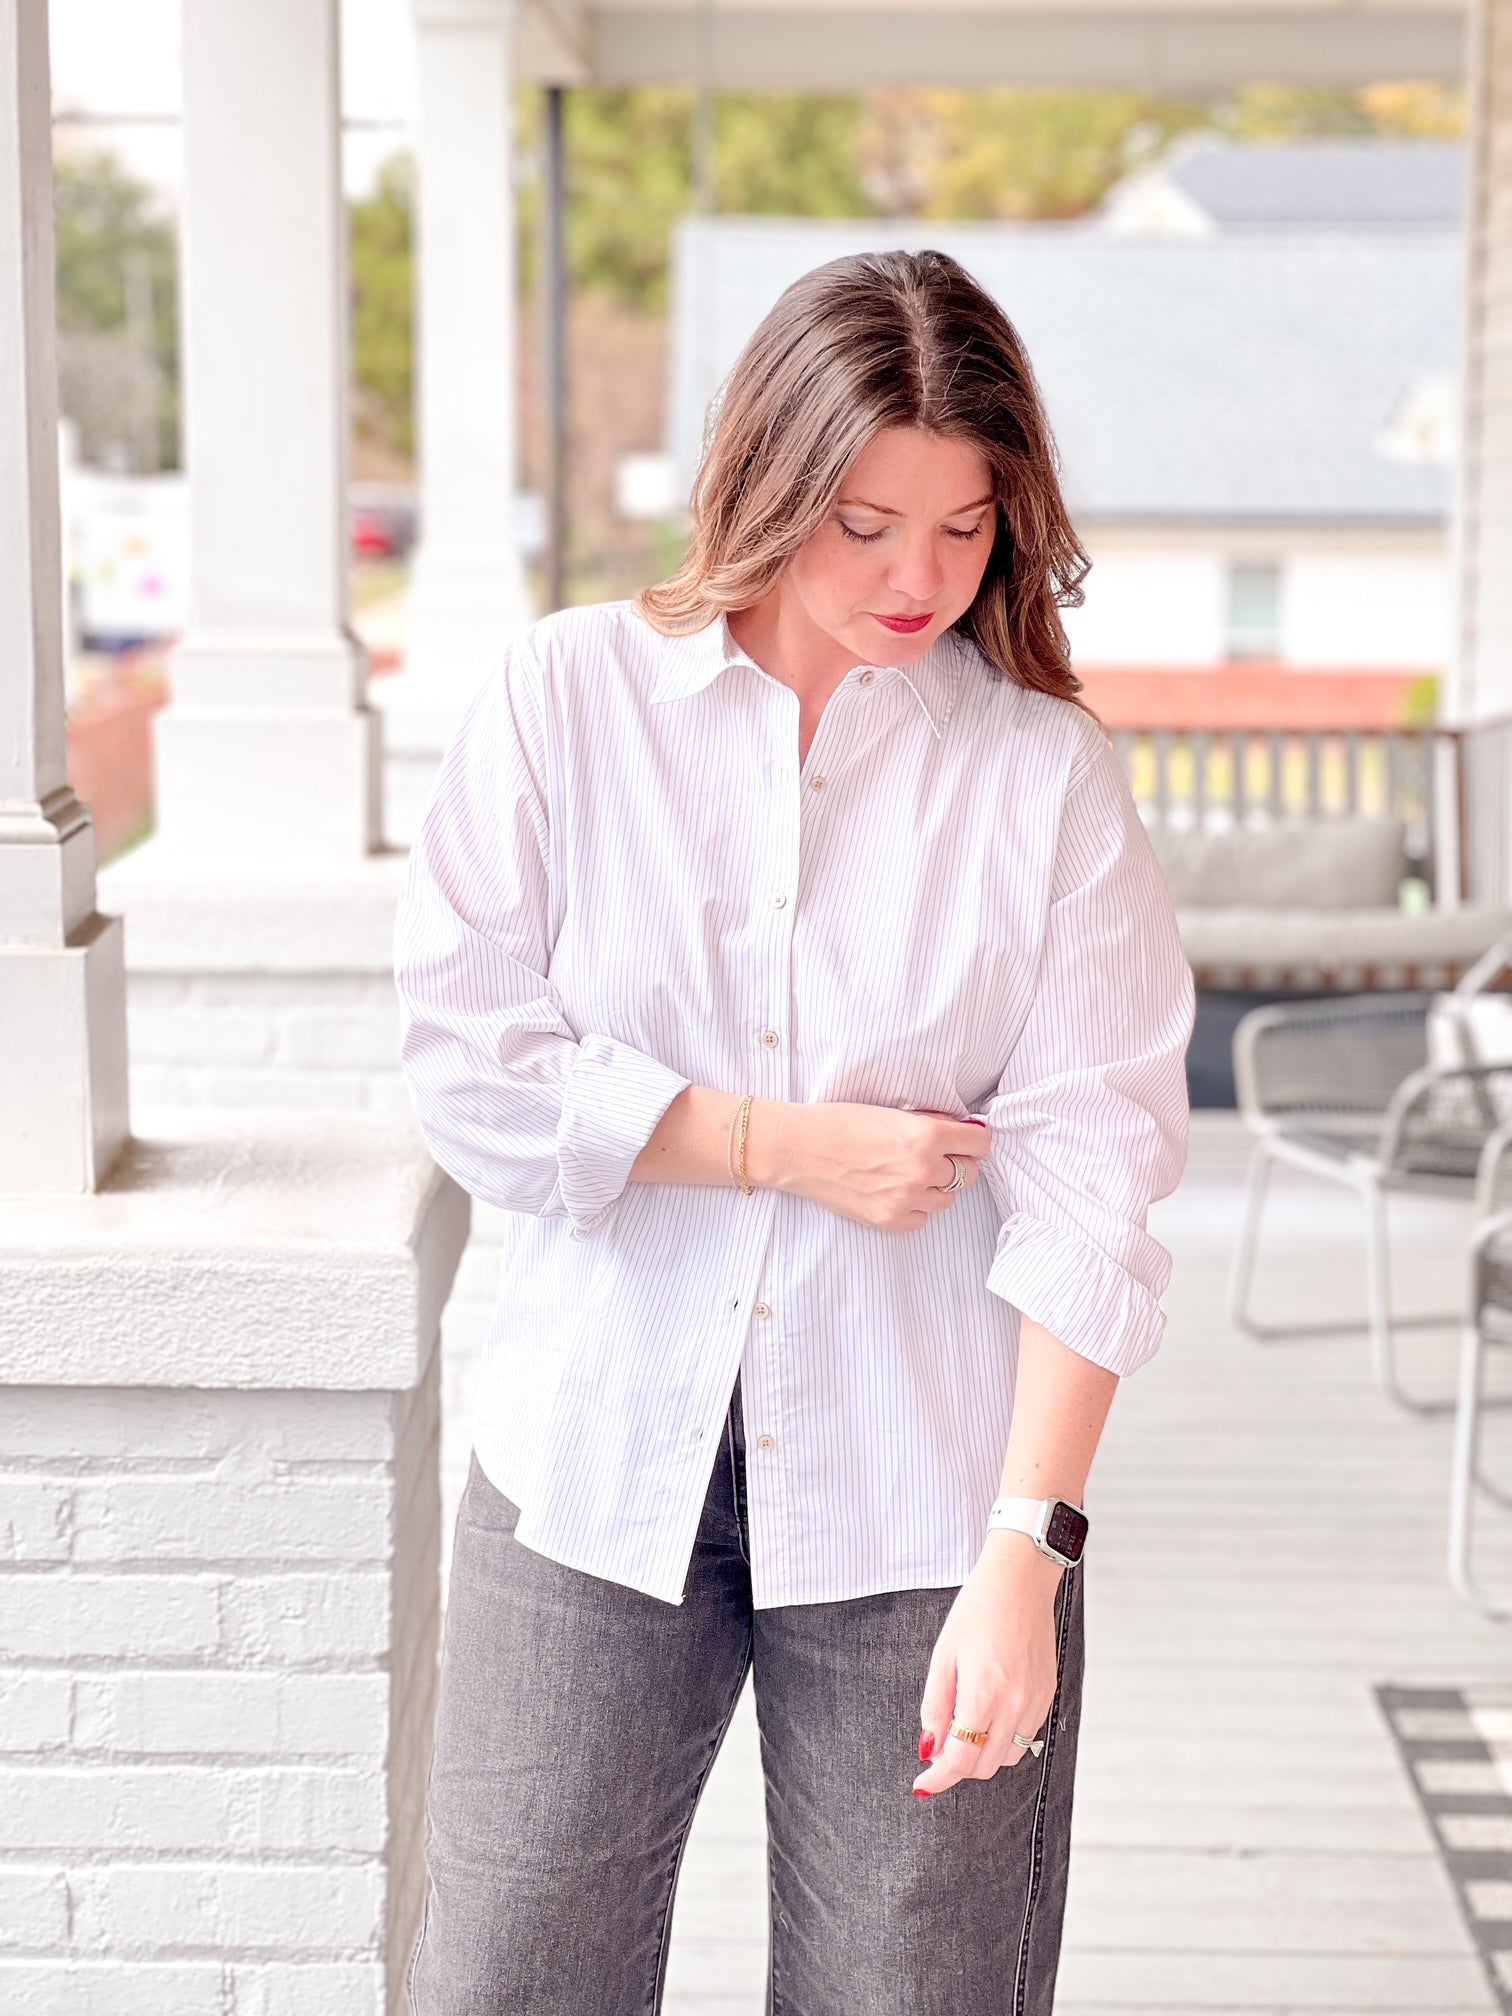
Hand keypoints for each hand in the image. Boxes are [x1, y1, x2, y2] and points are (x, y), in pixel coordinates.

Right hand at [754, 1103, 989, 1231]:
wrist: (800, 1149)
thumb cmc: (841, 1123)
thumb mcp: (893, 1113)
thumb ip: (931, 1124)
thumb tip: (963, 1132)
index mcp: (927, 1136)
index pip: (980, 1145)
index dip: (971, 1141)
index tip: (963, 1142)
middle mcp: (923, 1170)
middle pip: (968, 1175)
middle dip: (954, 1164)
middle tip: (930, 1157)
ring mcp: (908, 1199)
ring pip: (947, 1200)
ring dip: (934, 1189)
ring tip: (905, 1175)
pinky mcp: (891, 1220)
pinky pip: (922, 1219)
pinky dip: (914, 1208)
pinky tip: (892, 1191)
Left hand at [912, 1531, 1063, 1795]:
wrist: (1021, 1580)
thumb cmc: (978, 1610)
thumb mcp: (943, 1655)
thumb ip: (935, 1706)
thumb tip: (929, 1747)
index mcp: (983, 1694)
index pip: (959, 1760)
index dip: (938, 1779)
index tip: (922, 1784)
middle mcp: (1015, 1705)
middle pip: (984, 1766)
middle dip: (958, 1766)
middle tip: (938, 1746)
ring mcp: (1036, 1702)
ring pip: (1008, 1757)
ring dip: (983, 1754)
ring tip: (965, 1726)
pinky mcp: (1048, 1695)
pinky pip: (1026, 1736)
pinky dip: (1004, 1738)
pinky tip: (990, 1714)